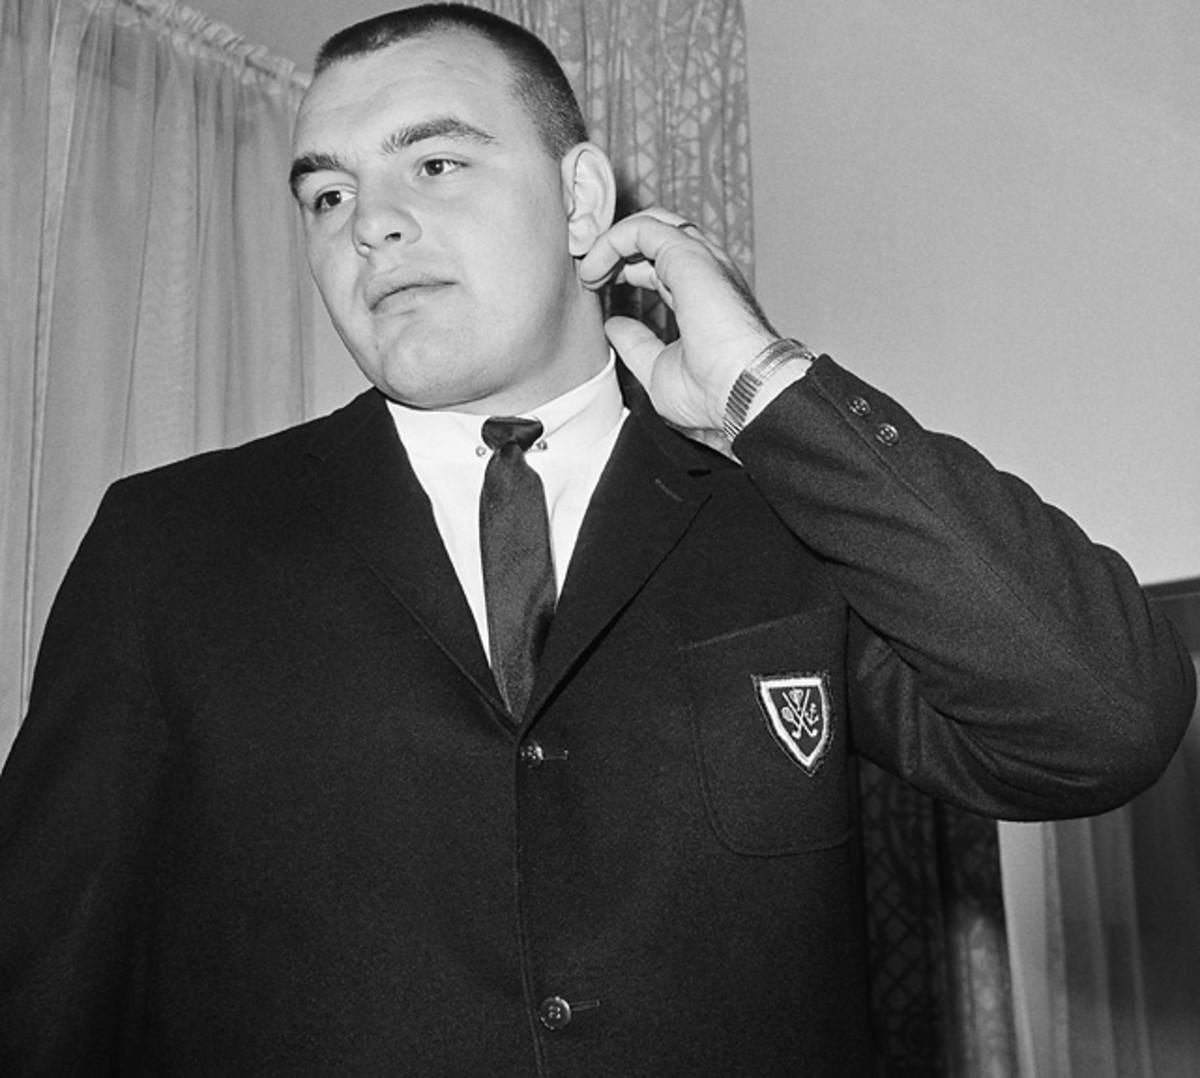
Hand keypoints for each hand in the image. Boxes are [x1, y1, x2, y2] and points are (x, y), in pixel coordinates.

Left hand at [577, 208, 779, 430]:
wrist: (741, 393)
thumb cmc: (713, 393)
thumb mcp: (659, 370)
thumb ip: (637, 344)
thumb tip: (614, 326)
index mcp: (703, 296)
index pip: (661, 262)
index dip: (626, 267)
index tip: (598, 286)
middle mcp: (705, 273)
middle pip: (656, 235)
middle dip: (616, 247)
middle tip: (588, 274)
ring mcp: (700, 261)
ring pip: (650, 223)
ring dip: (611, 242)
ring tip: (586, 270)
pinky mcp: (686, 255)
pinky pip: (641, 229)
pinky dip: (610, 242)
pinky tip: (592, 270)